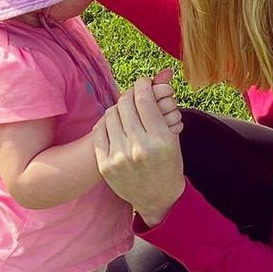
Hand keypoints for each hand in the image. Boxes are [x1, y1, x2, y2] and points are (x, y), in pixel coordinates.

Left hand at [93, 77, 185, 226]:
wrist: (158, 198)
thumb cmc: (168, 164)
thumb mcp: (173, 137)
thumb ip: (164, 107)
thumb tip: (163, 73)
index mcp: (161, 140)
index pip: (145, 100)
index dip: (143, 85)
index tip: (143, 82)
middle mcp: (140, 148)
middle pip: (126, 104)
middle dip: (130, 94)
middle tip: (133, 94)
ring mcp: (120, 158)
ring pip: (111, 115)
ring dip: (117, 108)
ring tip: (124, 110)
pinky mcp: (105, 165)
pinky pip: (99, 131)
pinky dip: (106, 123)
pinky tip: (113, 124)